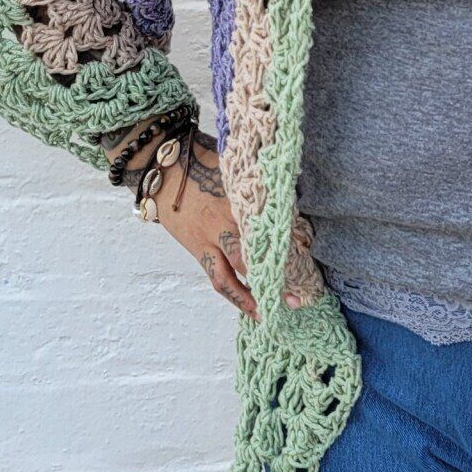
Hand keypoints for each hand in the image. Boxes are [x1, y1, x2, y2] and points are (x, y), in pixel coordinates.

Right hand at [152, 131, 325, 318]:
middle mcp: (223, 221)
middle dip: (276, 275)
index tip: (309, 255)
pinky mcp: (198, 250)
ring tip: (275, 309)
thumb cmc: (202, 162)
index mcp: (236, 198)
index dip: (288, 243)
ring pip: (232, 274)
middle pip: (252, 254)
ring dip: (253, 295)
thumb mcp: (234, 169)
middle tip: (300, 294)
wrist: (162, 172)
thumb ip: (259, 184)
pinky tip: (251, 307)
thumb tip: (292, 197)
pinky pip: (217, 277)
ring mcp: (209, 239)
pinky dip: (234, 295)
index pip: (267, 225)